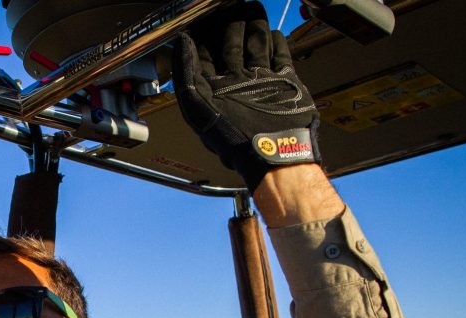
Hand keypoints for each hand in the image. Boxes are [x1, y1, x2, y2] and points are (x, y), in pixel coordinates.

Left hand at [173, 1, 319, 192]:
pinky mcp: (284, 83)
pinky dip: (278, 44)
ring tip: (253, 9)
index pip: (205, 55)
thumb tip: (181, 42)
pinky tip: (274, 33)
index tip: (204, 15)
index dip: (203, 33)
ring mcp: (260, 83)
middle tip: (233, 6)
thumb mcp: (197, 104)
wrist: (275, 154)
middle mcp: (236, 85)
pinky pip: (280, 57)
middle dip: (231, 24)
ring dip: (255, 27)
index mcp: (213, 91)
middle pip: (232, 45)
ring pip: (255, 46)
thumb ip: (186, 72)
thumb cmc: (233, 139)